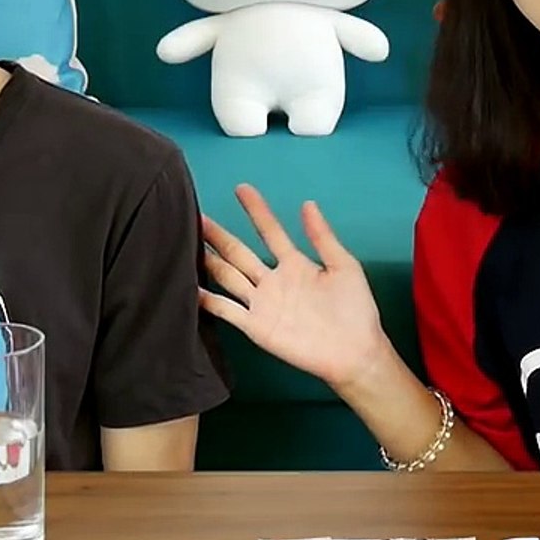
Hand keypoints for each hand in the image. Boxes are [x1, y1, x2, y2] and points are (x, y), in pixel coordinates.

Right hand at [199, 184, 387, 390]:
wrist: (354, 351)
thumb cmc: (355, 309)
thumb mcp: (343, 266)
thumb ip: (322, 237)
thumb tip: (308, 204)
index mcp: (295, 264)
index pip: (270, 231)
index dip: (256, 210)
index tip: (241, 188)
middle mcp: (273, 281)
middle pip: (238, 252)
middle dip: (218, 235)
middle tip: (195, 216)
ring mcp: (262, 303)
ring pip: (227, 276)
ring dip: (208, 261)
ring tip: (185, 244)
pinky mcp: (256, 326)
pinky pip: (227, 310)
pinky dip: (207, 300)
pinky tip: (189, 288)